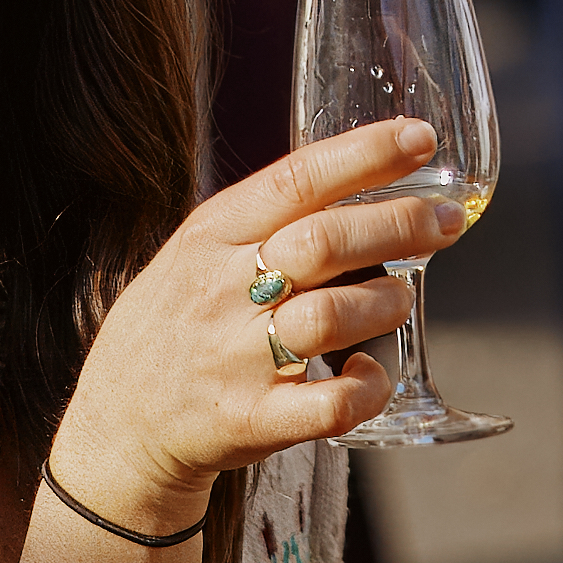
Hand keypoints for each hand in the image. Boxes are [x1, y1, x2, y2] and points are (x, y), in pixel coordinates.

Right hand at [48, 121, 464, 534]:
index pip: (296, 180)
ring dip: (385, 302)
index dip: (366, 154)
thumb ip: (264, 220)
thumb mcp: (196, 253)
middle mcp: (221, 291)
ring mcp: (236, 359)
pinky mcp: (253, 420)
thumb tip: (361, 178)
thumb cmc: (174, 325)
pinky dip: (368, 386)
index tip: (420, 138)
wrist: (119, 423)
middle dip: (400, 224)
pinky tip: (371, 372)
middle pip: (325, 242)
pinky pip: (330, 404)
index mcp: (210, 236)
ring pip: (332, 316)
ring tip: (398, 299)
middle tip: (444, 222)